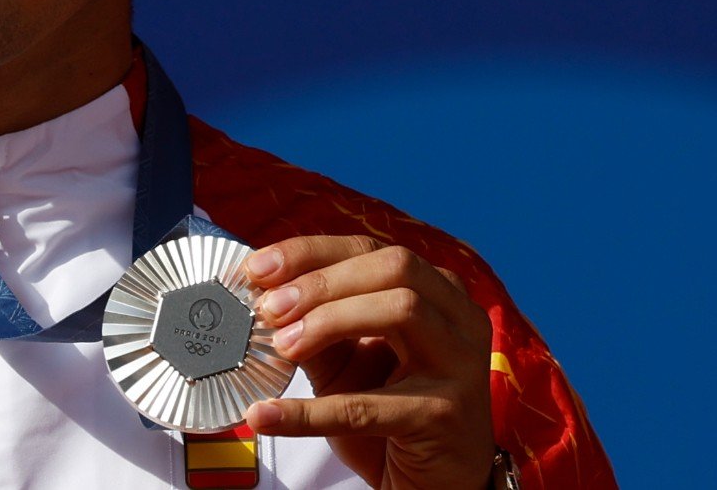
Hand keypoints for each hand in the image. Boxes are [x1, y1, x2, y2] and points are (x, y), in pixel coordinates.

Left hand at [240, 235, 494, 488]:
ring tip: (281, 347)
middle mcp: (458, 317)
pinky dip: (311, 411)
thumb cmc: (389, 410)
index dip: (310, 253)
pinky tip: (267, 415)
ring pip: (401, 310)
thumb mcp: (345, 359)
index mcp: (435, 291)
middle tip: (269, 308)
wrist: (434, 481)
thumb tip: (258, 295)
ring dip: (328, 322)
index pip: (369, 250)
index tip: (256, 269)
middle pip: (395, 267)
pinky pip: (370, 406)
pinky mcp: (445, 415)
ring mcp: (460, 364)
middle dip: (322, 281)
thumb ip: (313, 323)